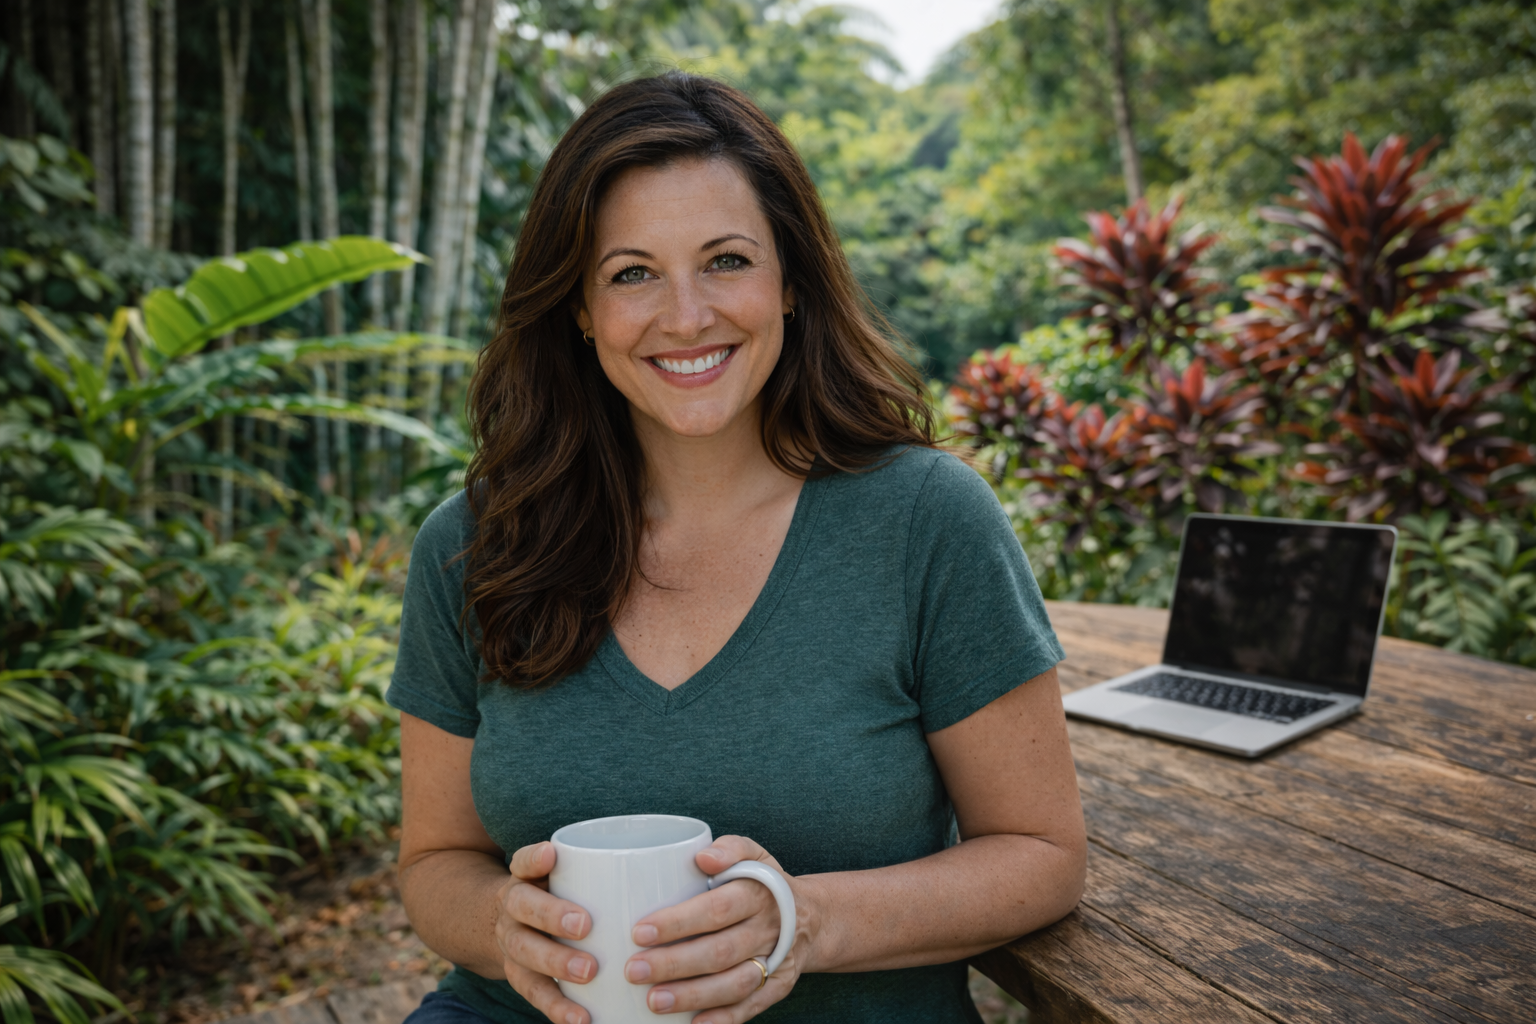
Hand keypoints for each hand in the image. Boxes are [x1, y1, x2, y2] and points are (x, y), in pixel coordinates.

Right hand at [495, 841, 596, 1023]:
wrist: (513, 925)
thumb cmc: (561, 894)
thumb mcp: (567, 874)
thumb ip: (603, 868)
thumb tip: (681, 861)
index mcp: (526, 876)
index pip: (524, 861)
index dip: (535, 858)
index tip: (552, 855)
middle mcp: (513, 907)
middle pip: (523, 907)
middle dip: (552, 916)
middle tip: (584, 925)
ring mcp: (512, 942)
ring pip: (524, 952)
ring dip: (555, 964)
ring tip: (587, 973)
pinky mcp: (520, 976)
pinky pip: (534, 993)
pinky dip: (557, 1007)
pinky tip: (581, 1018)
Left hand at [624, 836, 813, 1022]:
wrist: (811, 918)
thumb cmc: (763, 883)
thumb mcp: (754, 855)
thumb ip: (730, 848)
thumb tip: (703, 857)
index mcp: (759, 893)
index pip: (718, 908)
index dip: (679, 922)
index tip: (640, 932)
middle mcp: (769, 929)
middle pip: (721, 951)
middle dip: (675, 963)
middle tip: (634, 970)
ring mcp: (775, 962)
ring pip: (735, 983)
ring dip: (694, 995)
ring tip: (655, 1001)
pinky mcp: (778, 987)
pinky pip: (752, 1007)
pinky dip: (724, 1019)